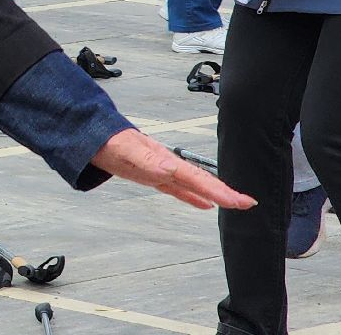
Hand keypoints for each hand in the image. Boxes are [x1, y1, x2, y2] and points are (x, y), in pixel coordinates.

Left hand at [92, 128, 254, 210]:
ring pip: (194, 186)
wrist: (92, 136)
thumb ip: (148, 161)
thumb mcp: (128, 152)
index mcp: (166, 160)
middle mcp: (168, 165)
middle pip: (202, 182)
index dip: (221, 191)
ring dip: (214, 195)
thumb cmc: (109, 141)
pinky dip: (192, 197)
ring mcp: (161, 171)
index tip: (241, 202)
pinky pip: (178, 189)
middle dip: (225, 193)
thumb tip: (170, 169)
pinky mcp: (152, 176)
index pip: (199, 178)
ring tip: (233, 204)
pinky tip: (204, 204)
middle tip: (248, 204)